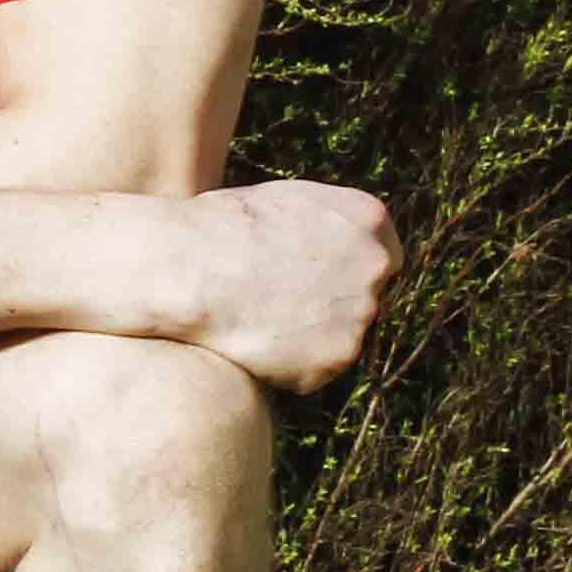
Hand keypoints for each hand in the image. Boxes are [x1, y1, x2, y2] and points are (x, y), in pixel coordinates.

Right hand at [159, 181, 398, 390]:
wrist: (188, 270)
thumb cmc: (216, 230)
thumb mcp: (281, 202)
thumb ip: (322, 225)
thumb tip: (325, 245)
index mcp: (366, 217)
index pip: (383, 254)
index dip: (349, 272)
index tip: (321, 283)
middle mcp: (376, 264)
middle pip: (368, 297)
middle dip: (334, 306)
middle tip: (283, 309)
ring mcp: (361, 313)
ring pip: (342, 336)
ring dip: (309, 338)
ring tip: (256, 326)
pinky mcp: (337, 357)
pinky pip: (317, 369)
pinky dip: (289, 367)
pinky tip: (253, 347)